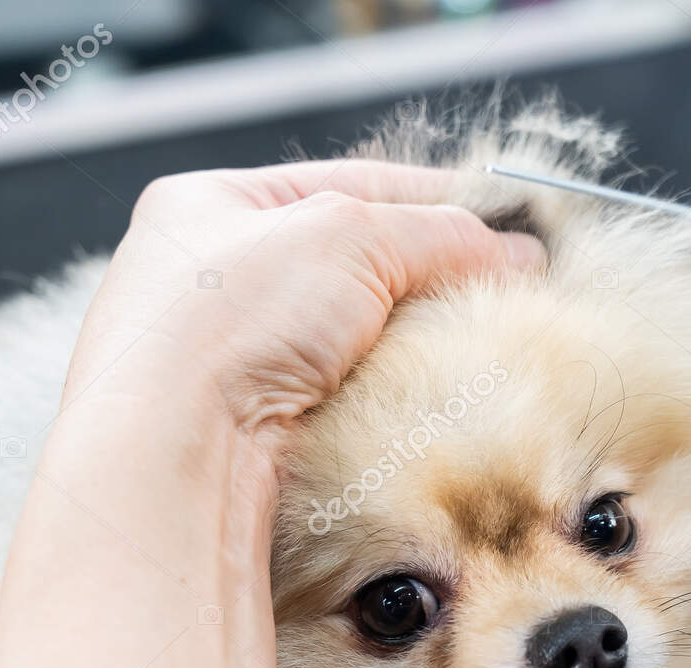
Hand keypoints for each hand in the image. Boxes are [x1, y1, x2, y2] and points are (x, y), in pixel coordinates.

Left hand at [61, 159, 544, 455]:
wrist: (173, 458)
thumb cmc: (228, 323)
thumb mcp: (347, 235)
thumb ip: (438, 232)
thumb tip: (517, 253)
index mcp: (211, 207)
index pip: (346, 185)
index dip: (434, 199)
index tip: (510, 224)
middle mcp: (209, 284)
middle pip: (350, 269)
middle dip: (426, 281)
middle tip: (505, 293)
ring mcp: (225, 366)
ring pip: (350, 346)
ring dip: (412, 351)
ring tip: (479, 350)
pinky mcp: (249, 439)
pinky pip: (342, 409)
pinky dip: (388, 406)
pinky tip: (429, 406)